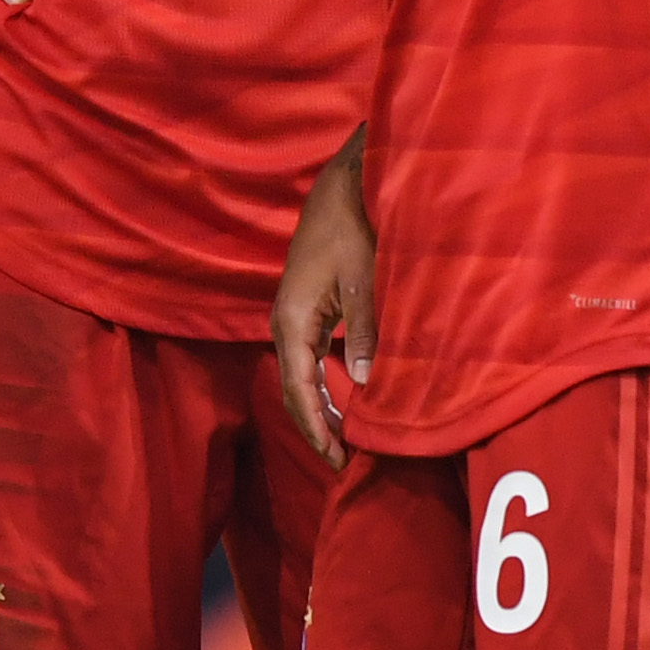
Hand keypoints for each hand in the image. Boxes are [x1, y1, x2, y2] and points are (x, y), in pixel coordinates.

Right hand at [271, 132, 377, 469]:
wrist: (342, 188)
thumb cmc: (353, 230)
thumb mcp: (364, 281)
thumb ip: (363, 332)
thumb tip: (365, 382)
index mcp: (292, 319)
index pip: (297, 387)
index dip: (315, 426)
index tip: (336, 459)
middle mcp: (285, 321)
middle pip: (292, 386)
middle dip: (314, 425)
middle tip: (342, 461)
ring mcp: (294, 314)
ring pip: (299, 373)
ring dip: (318, 406)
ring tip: (343, 438)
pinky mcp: (307, 306)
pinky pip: (307, 357)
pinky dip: (321, 383)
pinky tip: (343, 395)